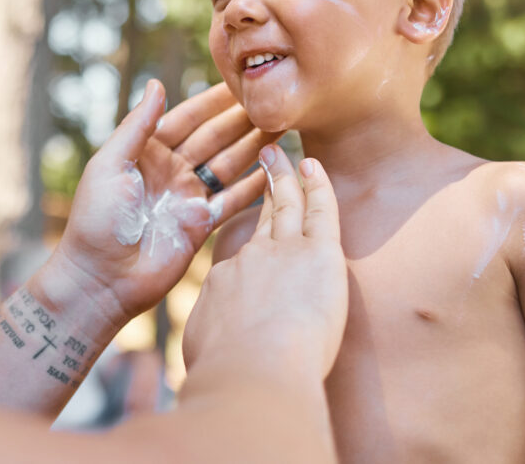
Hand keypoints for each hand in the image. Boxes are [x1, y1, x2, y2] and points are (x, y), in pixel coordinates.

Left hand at [50, 80, 278, 328]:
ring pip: (229, 164)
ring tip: (283, 126)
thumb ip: (136, 126)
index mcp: (147, 152)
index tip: (242, 82)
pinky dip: (255, 185)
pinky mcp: (202, 225)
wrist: (101, 279)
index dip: (213, 101)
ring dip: (254, 146)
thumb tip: (156, 83)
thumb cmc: (96, 220)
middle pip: (214, 138)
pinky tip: (276, 169)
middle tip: (274, 101)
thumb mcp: (109, 165)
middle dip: (242, 120)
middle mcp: (171, 170)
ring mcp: (188, 197)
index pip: (187, 118)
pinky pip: (234, 200)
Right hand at [183, 146, 347, 379]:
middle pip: (259, 217)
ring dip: (284, 175)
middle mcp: (250, 259)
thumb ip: (211, 339)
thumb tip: (208, 349)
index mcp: (223, 282)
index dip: (243, 241)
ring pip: (286, 204)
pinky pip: (319, 210)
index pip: (237, 256)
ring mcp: (283, 251)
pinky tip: (314, 166)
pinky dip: (318, 185)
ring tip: (280, 152)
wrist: (251, 371)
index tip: (246, 233)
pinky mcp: (317, 254)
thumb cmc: (227, 373)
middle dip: (261, 187)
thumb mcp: (204, 351)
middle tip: (261, 160)